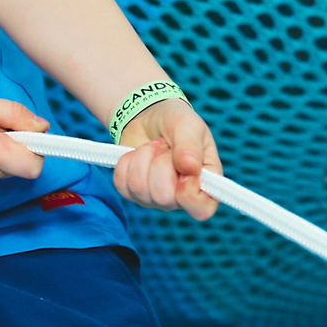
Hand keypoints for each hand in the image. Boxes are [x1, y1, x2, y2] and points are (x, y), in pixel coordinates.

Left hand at [113, 97, 219, 219]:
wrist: (150, 116)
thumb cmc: (177, 122)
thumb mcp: (190, 126)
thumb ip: (191, 147)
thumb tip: (190, 168)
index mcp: (205, 185)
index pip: (202, 210)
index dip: (188, 192)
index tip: (184, 167)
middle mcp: (181, 197)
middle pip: (163, 197)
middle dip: (160, 163)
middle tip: (165, 147)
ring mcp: (155, 198)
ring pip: (139, 189)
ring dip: (142, 158)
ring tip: (153, 146)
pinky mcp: (132, 192)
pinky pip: (122, 184)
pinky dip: (126, 162)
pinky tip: (137, 153)